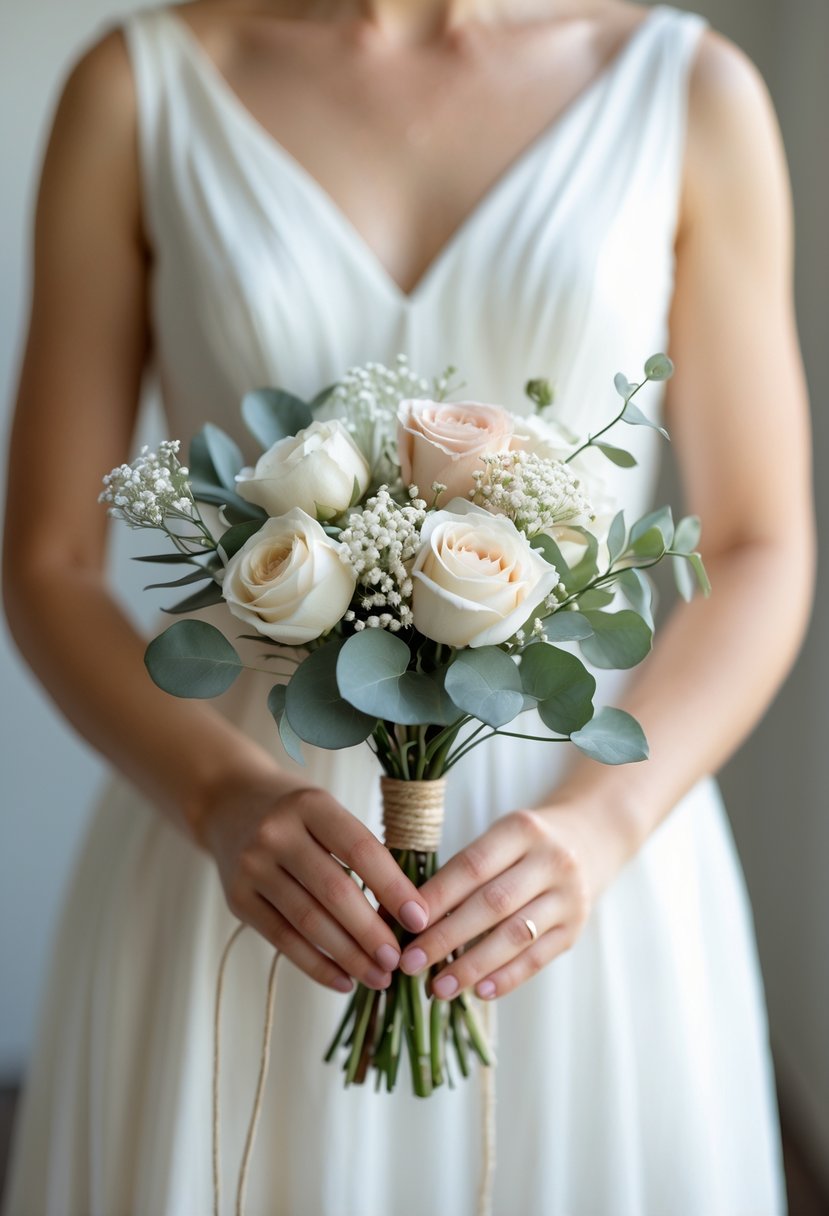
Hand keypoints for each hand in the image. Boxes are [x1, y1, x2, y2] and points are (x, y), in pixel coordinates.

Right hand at [202, 771, 429, 993]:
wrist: (228, 805)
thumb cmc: (297, 815)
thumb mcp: (327, 812)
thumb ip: (360, 851)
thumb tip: (405, 913)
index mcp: (310, 805)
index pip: (360, 849)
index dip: (392, 887)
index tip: (419, 918)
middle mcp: (276, 833)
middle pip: (334, 891)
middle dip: (371, 931)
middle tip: (398, 959)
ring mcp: (252, 866)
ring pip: (308, 921)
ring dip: (349, 956)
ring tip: (379, 976)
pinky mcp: (237, 898)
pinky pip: (282, 939)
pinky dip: (316, 965)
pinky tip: (344, 981)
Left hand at [399, 804, 621, 1000]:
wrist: (589, 840)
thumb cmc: (523, 845)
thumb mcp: (497, 840)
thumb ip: (457, 873)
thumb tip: (399, 914)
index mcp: (522, 829)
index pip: (472, 866)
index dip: (437, 898)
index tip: (403, 925)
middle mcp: (551, 860)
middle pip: (491, 904)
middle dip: (446, 937)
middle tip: (410, 964)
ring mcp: (568, 896)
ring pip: (514, 937)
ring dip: (472, 966)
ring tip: (438, 988)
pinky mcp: (575, 928)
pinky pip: (537, 959)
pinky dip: (506, 978)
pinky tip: (478, 992)